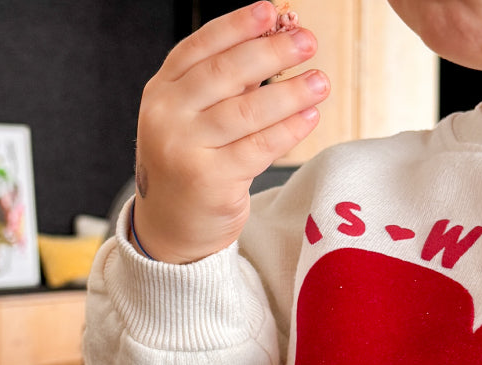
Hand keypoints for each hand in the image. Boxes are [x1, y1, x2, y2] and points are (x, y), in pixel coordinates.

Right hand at [132, 2, 328, 262]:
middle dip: (272, 53)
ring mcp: (184, 151)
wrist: (171, 227)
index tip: (271, 11)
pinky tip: (310, 117)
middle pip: (225, 74)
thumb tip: (280, 35)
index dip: (237, 26)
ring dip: (291, 93)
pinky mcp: (209, 181)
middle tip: (308, 42)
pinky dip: (289, 130)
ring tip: (320, 82)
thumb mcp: (194, 117)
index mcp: (160, 93)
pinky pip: (258, 147)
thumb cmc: (190, 163)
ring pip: (247, 111)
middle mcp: (166, 119)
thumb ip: (228, 82)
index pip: (199, 48)